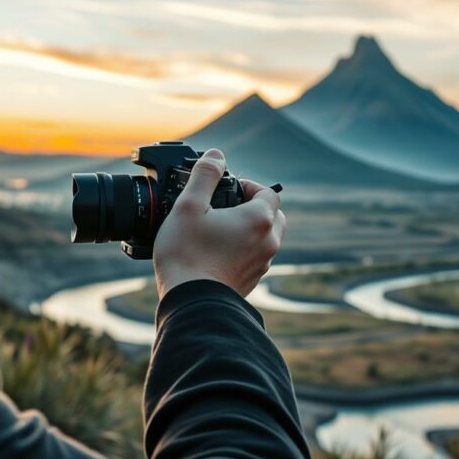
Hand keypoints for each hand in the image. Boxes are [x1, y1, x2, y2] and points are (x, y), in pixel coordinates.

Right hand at [153, 149, 285, 299]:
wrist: (190, 303)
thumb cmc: (186, 254)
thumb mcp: (188, 205)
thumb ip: (204, 175)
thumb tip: (216, 155)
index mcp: (259, 219)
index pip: (268, 191)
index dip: (249, 185)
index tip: (227, 187)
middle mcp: (268, 242)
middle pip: (272, 215)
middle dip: (254, 206)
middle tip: (227, 206)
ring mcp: (262, 265)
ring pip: (266, 238)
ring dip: (249, 229)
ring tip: (219, 229)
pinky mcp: (251, 282)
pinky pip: (254, 258)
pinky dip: (243, 250)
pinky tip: (216, 252)